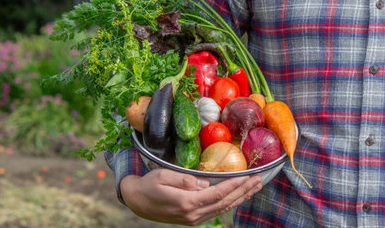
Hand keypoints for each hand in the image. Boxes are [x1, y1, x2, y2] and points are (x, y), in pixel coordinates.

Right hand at [120, 168, 261, 225]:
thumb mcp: (163, 176)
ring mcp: (193, 218)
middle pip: (225, 202)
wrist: (137, 201)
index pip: (218, 194)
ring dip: (240, 198)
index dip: (235, 185)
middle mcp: (193, 214)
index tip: (249, 176)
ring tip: (254, 188)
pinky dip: (229, 202)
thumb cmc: (148, 185)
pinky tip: (237, 197)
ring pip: (222, 208)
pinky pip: (215, 210)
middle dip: (243, 191)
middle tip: (259, 181)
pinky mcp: (192, 218)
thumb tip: (205, 183)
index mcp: (187, 202)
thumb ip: (184, 179)